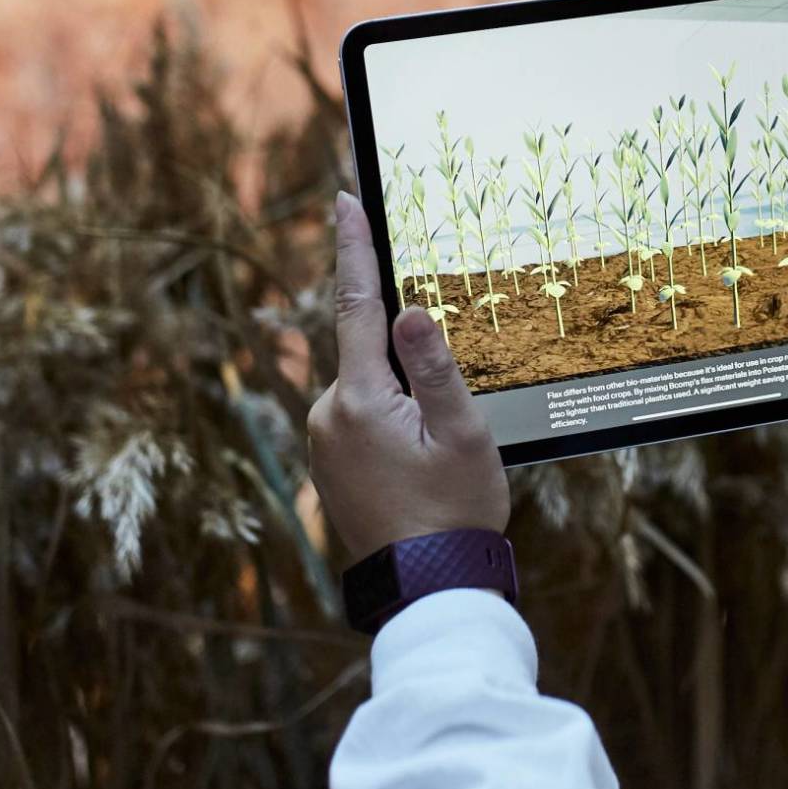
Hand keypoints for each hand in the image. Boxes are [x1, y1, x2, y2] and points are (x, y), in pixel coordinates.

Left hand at [306, 191, 508, 559]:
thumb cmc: (454, 513)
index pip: (355, 305)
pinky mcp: (328, 462)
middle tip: (448, 416)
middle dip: (410, 359)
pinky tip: (421, 463)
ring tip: (440, 457)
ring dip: (405, 398)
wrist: (425, 590)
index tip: (345, 198)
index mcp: (360, 399)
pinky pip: (362, 417)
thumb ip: (436, 367)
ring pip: (370, 387)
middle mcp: (328, 414)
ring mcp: (323, 440)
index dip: (353, 248)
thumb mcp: (465, 434)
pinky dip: (393, 421)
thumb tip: (409, 309)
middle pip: (370, 351)